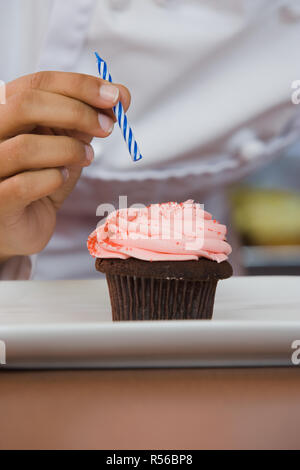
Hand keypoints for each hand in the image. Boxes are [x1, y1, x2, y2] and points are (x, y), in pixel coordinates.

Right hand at [0, 71, 130, 261]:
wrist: (20, 226)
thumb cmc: (39, 180)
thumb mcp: (64, 143)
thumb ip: (85, 119)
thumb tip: (120, 94)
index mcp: (4, 111)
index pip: (37, 83)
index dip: (80, 85)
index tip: (116, 97)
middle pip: (26, 105)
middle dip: (77, 113)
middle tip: (108, 128)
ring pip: (25, 147)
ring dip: (68, 150)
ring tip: (87, 156)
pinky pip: (24, 185)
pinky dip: (53, 179)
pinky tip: (61, 179)